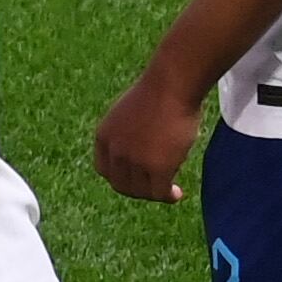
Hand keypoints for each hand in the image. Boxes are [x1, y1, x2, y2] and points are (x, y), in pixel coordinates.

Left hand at [91, 72, 200, 203]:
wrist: (172, 85)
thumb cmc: (158, 93)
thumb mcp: (128, 115)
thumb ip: (126, 136)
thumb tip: (139, 153)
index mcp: (104, 137)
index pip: (105, 171)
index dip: (120, 178)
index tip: (135, 180)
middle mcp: (115, 151)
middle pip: (122, 185)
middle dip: (138, 190)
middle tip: (155, 188)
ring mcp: (135, 161)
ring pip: (142, 191)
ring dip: (154, 193)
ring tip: (169, 190)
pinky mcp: (157, 168)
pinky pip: (159, 192)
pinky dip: (168, 196)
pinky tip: (176, 194)